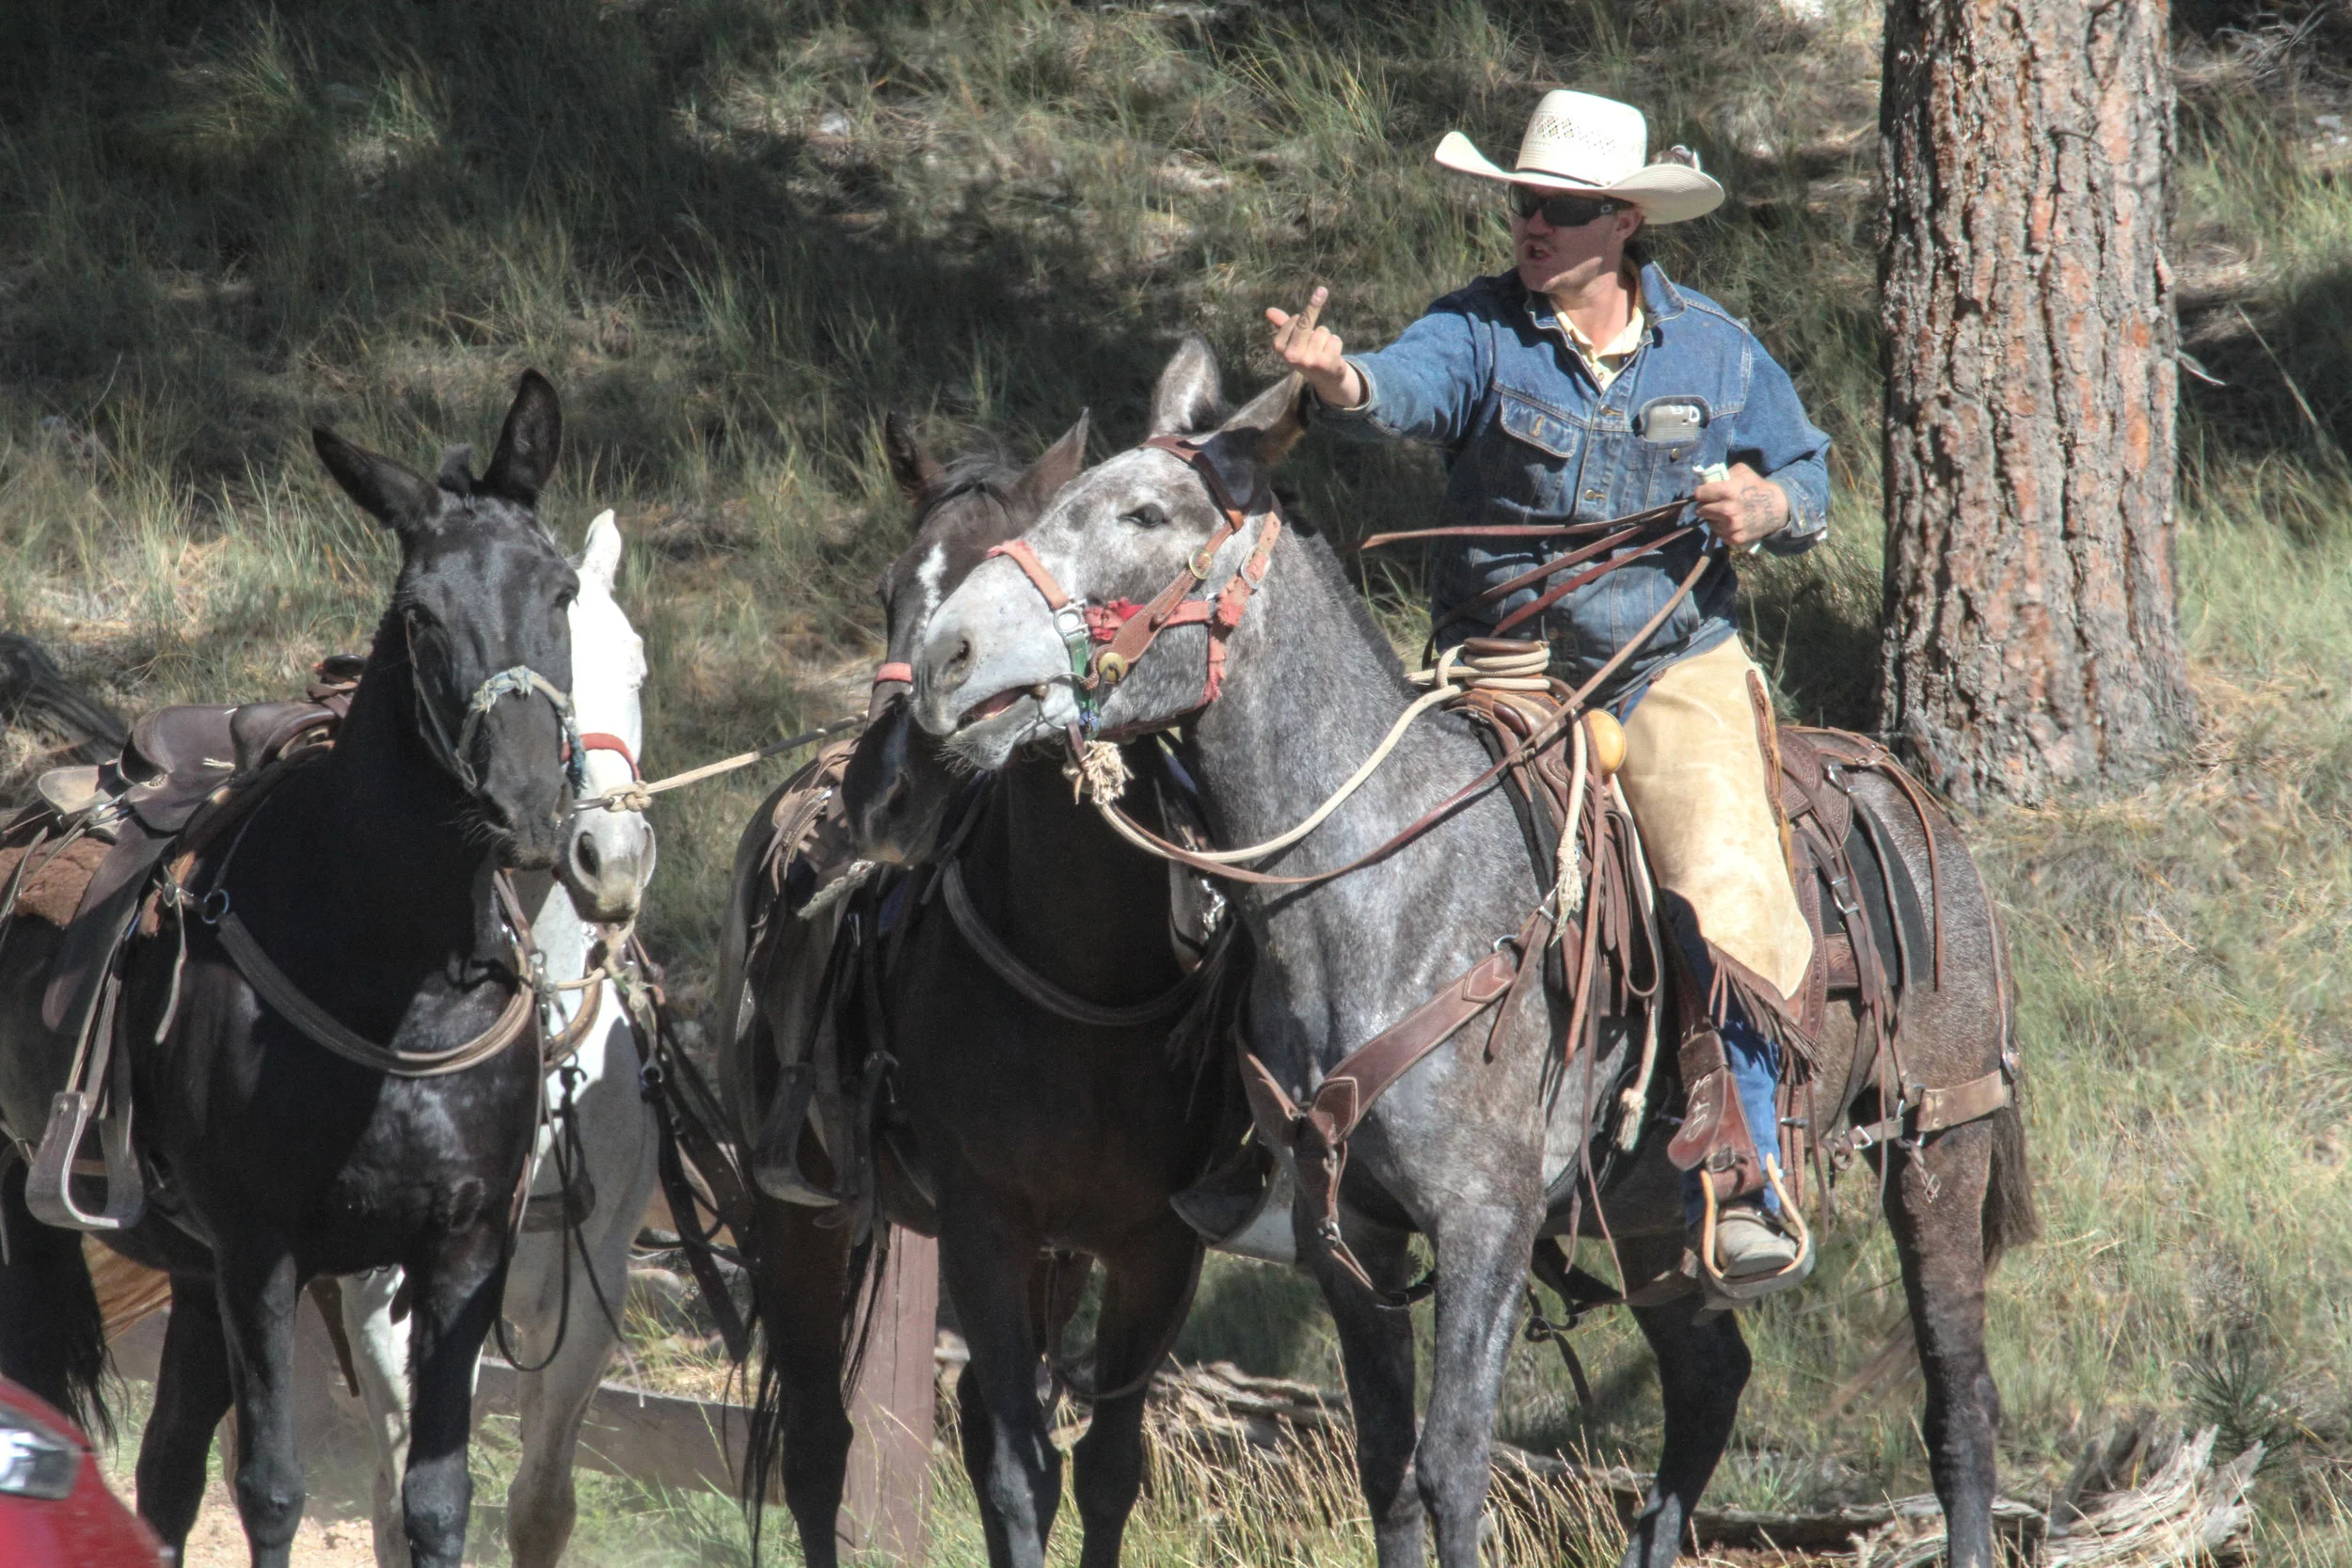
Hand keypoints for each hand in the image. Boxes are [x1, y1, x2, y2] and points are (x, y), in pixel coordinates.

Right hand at [1265, 287, 1363, 409]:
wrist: (1326, 379)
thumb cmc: (1308, 354)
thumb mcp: (1293, 340)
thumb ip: (1282, 324)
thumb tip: (1268, 311)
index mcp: (1279, 348)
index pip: (1293, 320)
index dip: (1302, 316)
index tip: (1302, 321)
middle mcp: (1291, 356)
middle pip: (1305, 321)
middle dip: (1315, 305)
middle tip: (1322, 290)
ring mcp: (1308, 361)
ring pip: (1323, 331)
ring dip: (1326, 336)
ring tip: (1322, 349)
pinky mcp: (1325, 364)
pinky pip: (1335, 339)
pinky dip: (1336, 343)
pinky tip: (1332, 355)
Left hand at [1694, 464, 1788, 546]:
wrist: (1778, 508)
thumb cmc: (1758, 487)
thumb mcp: (1742, 472)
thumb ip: (1723, 474)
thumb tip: (1706, 480)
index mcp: (1727, 491)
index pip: (1699, 494)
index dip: (1702, 493)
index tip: (1705, 493)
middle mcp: (1727, 510)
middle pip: (1701, 510)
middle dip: (1705, 506)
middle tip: (1713, 504)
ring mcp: (1731, 526)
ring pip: (1709, 523)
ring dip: (1713, 518)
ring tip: (1725, 513)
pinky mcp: (1735, 538)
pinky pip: (1718, 534)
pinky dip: (1721, 528)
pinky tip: (1731, 522)